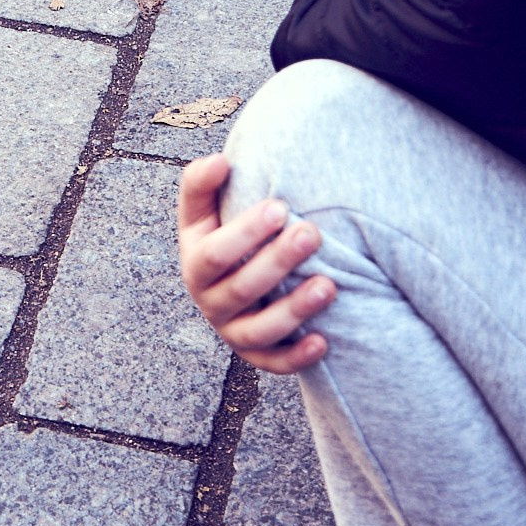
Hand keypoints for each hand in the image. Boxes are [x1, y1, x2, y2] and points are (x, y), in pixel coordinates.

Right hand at [177, 152, 334, 373]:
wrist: (233, 273)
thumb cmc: (225, 231)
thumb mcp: (204, 210)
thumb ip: (203, 183)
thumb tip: (220, 162)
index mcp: (195, 261)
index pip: (215, 253)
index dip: (246, 233)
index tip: (281, 207)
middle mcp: (209, 300)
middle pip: (241, 288)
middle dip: (278, 262)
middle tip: (312, 235)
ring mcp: (231, 330)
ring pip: (260, 330)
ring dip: (294, 309)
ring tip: (329, 285)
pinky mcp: (255, 355)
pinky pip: (274, 363)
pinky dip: (297, 357)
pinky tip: (324, 342)